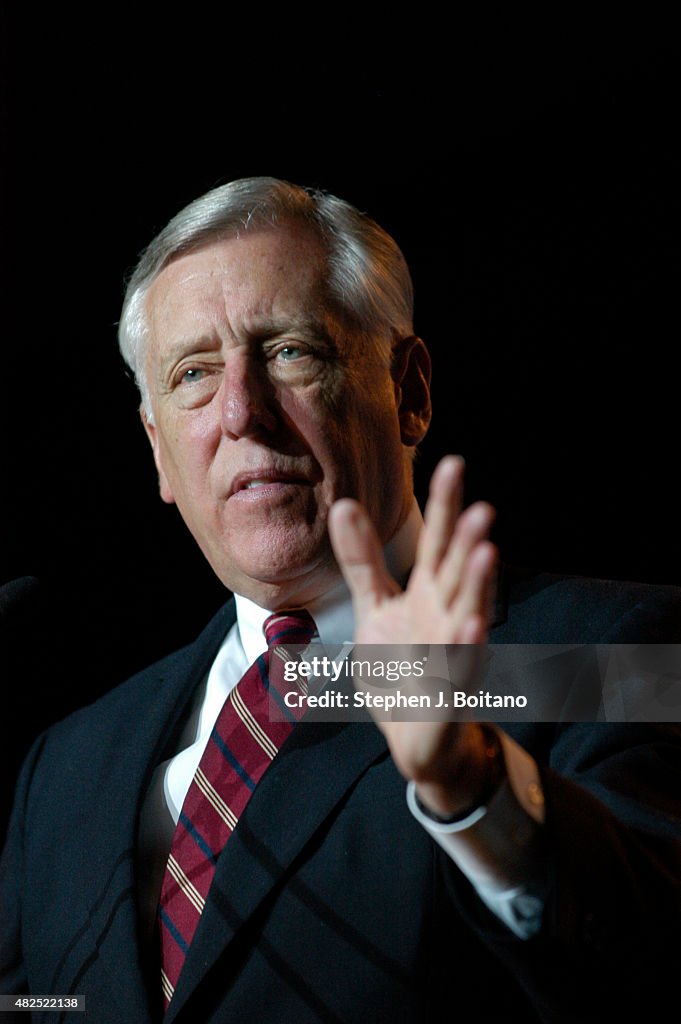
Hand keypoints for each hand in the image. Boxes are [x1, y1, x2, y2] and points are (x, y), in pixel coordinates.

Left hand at [328, 455, 499, 817]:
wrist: (412, 736)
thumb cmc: (399, 666)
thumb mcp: (374, 607)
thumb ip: (364, 560)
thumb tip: (345, 503)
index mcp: (427, 594)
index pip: (437, 542)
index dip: (445, 505)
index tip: (452, 463)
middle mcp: (446, 616)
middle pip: (457, 572)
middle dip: (468, 541)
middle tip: (480, 506)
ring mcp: (453, 653)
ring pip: (468, 613)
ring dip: (478, 586)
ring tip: (486, 553)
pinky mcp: (450, 690)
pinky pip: (459, 667)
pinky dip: (466, 648)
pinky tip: (470, 627)